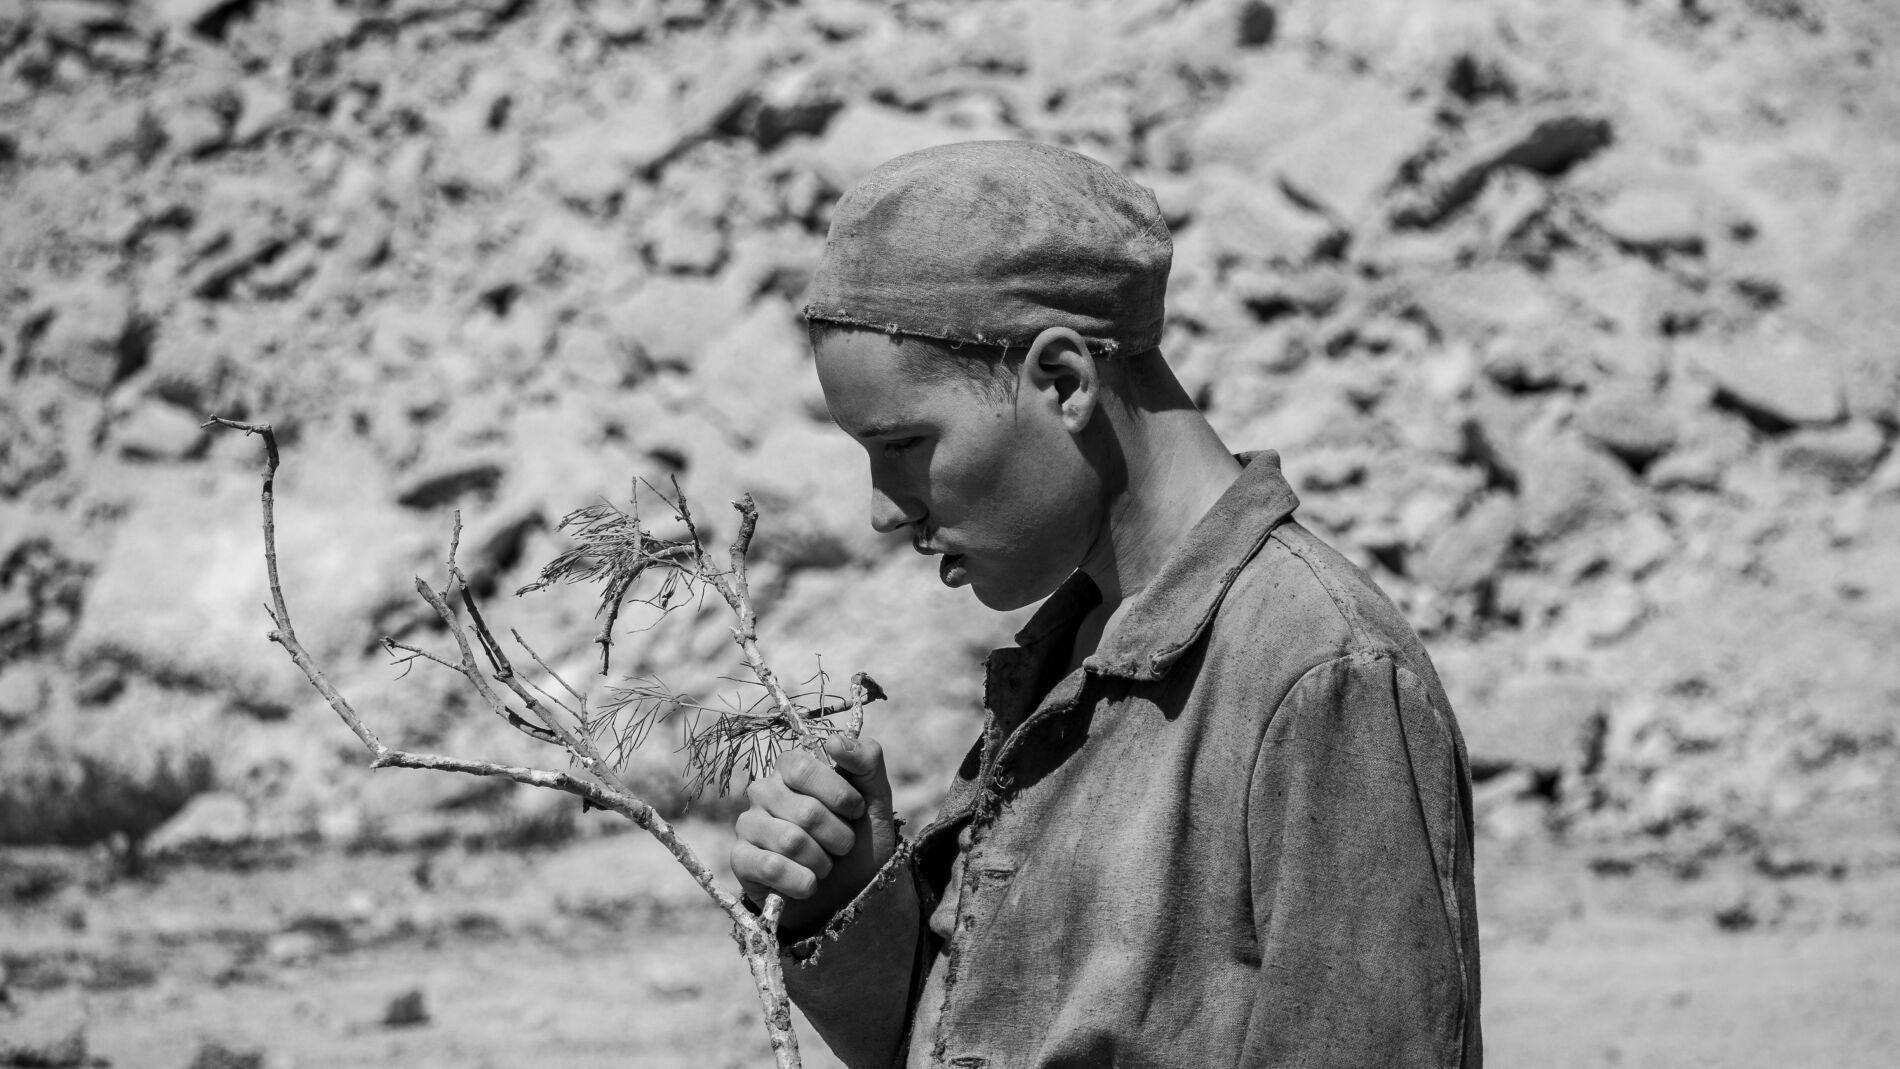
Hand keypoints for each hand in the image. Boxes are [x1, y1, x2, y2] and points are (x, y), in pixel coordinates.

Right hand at [731, 734, 898, 935]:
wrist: (846, 896)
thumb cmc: (859, 843)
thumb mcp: (875, 801)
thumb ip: (867, 762)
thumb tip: (835, 740)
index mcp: (791, 768)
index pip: (803, 767)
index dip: (838, 794)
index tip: (856, 811)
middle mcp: (763, 791)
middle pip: (805, 811)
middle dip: (839, 836)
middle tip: (843, 846)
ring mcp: (748, 824)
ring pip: (791, 841)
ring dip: (823, 862)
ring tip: (826, 865)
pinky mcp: (740, 860)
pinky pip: (771, 867)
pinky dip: (802, 882)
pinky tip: (808, 884)